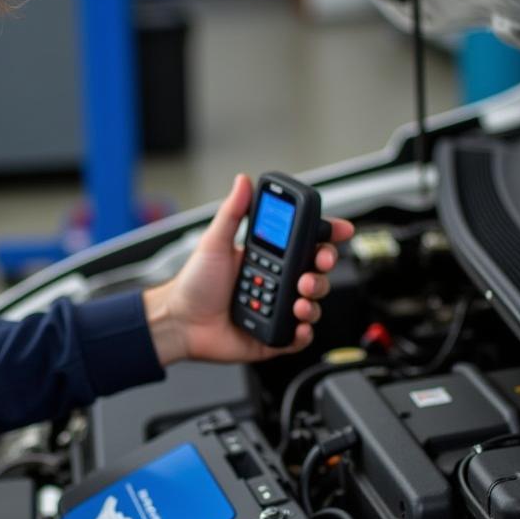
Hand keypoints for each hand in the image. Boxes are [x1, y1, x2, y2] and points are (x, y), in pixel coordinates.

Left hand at [143, 174, 353, 366]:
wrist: (179, 322)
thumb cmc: (193, 284)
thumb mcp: (214, 243)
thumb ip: (232, 213)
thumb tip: (242, 182)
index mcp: (267, 258)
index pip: (304, 244)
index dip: (326, 236)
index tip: (340, 229)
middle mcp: (276, 283)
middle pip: (316, 272)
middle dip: (323, 266)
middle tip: (315, 264)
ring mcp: (276, 310)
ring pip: (312, 303)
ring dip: (314, 298)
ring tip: (299, 298)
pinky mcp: (273, 336)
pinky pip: (299, 336)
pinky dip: (304, 332)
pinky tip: (297, 324)